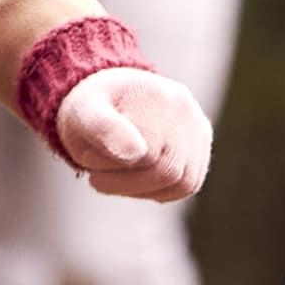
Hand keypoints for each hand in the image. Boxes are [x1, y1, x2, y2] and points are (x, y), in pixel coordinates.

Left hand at [54, 67, 211, 202]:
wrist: (109, 94)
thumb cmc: (92, 106)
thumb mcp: (84, 110)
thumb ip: (104, 128)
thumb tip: (137, 153)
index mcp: (160, 98)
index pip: (147, 156)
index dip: (116, 171)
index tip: (89, 166)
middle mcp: (187, 111)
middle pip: (170, 173)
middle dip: (128, 183)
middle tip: (97, 178)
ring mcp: (198, 128)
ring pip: (183, 183)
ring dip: (143, 189)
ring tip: (116, 176)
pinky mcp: (200, 146)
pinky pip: (187, 184)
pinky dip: (158, 190)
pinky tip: (134, 178)